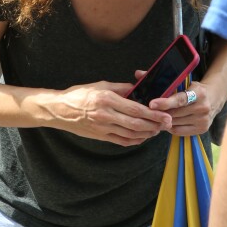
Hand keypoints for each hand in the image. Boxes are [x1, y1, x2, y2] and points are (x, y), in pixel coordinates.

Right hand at [49, 81, 172, 146]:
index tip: (165, 115)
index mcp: (107, 99)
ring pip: (131, 134)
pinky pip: (122, 141)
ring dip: (147, 133)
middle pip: (136, 124)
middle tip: (166, 124)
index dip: (153, 114)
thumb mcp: (101, 85)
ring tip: (157, 130)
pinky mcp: (101, 136)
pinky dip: (135, 140)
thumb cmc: (79, 94)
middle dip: (154, 125)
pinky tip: (142, 137)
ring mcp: (103, 128)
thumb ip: (122, 88)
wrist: (60, 110)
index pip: (136, 109)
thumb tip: (139, 89)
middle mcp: (106, 115)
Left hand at [149, 80, 218, 136]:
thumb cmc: (193, 88)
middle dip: (161, 112)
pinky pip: (179, 131)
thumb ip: (160, 80)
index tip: (152, 104)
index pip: (179, 100)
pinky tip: (169, 121)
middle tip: (150, 111)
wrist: (214, 97)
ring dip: (165, 120)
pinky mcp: (202, 129)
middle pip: (175, 113)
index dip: (165, 103)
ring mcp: (203, 120)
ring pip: (176, 123)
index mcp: (198, 93)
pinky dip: (171, 127)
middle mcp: (202, 107)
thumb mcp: (182, 81)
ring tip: (158, 115)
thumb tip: (138, 73)